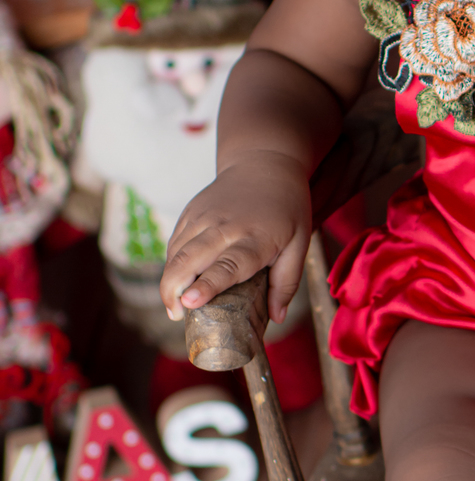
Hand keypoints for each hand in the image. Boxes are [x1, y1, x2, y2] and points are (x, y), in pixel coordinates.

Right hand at [160, 152, 311, 325]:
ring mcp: (204, 217)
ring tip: (173, 308)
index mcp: (255, 238)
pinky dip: (172, 264)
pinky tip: (176, 283)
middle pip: (190, 259)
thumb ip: (287, 282)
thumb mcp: (299, 243)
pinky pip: (175, 242)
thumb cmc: (287, 208)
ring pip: (176, 252)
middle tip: (175, 315)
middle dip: (175, 289)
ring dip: (169, 280)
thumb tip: (277, 318)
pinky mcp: (191, 212)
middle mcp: (225, 227)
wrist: (265, 162)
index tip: (189, 303)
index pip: (228, 265)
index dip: (207, 285)